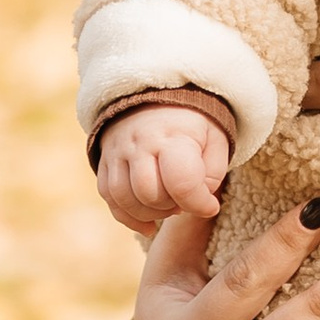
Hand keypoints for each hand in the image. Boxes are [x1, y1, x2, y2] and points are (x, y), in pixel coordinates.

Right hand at [97, 102, 233, 236]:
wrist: (156, 96)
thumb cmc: (193, 124)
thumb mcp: (215, 139)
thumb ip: (212, 174)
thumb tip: (198, 202)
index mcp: (173, 135)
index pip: (181, 182)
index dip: (199, 203)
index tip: (210, 206)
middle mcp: (140, 143)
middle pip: (150, 194)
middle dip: (173, 207)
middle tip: (186, 199)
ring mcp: (117, 152)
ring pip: (125, 200)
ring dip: (151, 214)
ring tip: (170, 205)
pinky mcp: (104, 161)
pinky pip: (110, 199)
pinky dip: (129, 217)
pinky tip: (148, 223)